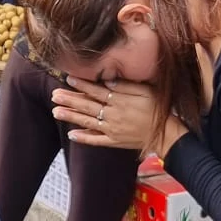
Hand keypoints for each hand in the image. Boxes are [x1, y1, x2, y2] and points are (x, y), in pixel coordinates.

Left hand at [51, 77, 186, 157]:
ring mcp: (112, 129)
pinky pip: (96, 140)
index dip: (82, 85)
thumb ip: (126, 86)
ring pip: (87, 122)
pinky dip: (84, 138)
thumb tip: (108, 81)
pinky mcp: (114, 141)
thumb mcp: (146, 91)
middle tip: (54, 95)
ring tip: (55, 112)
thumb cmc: (157, 109)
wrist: (166, 133)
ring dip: (71, 117)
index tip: (68, 79)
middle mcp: (112, 115)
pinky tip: (71, 134)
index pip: (96, 91)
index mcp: (120, 101)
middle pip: (87, 105)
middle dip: (70, 100)